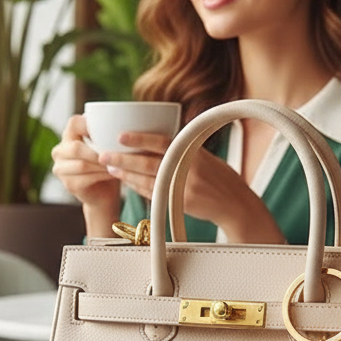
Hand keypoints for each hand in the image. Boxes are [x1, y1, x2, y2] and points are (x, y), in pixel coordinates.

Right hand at [51, 115, 120, 236]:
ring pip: (83, 164)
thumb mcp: (107, 145)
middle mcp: (60, 151)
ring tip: (118, 164)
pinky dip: (102, 175)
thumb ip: (107, 133)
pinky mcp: (69, 184)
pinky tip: (113, 173)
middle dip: (98, 152)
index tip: (110, 132)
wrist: (105, 194)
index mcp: (68, 136)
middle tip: (117, 154)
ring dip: (102, 165)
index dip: (91, 125)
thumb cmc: (108, 164)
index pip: (74, 123)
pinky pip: (86, 178)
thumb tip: (127, 119)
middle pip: (76, 147)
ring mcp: (61, 169)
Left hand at [98, 131, 284, 243]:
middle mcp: (188, 168)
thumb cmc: (220, 177)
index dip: (140, 138)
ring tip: (111, 167)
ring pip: (147, 180)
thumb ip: (182, 148)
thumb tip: (155, 139)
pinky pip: (153, 194)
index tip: (120, 136)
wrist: (236, 205)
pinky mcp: (181, 203)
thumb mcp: (204, 155)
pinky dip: (138, 187)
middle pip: (149, 162)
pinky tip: (127, 181)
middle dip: (123, 159)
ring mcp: (184, 187)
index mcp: (193, 151)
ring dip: (126, 174)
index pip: (163, 141)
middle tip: (103, 155)